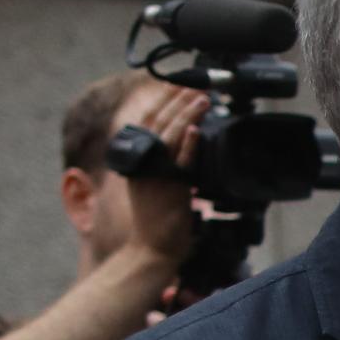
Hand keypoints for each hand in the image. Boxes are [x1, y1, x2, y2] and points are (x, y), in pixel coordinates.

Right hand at [111, 82, 209, 267]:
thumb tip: (185, 156)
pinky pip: (179, 163)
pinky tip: (196, 130)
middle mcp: (143, 166)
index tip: (178, 88)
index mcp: (137, 163)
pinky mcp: (169, 189)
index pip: (149, 125)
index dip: (164, 105)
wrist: (149, 252)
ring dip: (187, 115)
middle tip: (194, 86)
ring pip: (170, 138)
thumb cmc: (155, 227)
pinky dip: (187, 145)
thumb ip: (167, 171)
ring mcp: (155, 175)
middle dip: (177, 102)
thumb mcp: (156, 191)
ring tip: (202, 99)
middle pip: (159, 124)